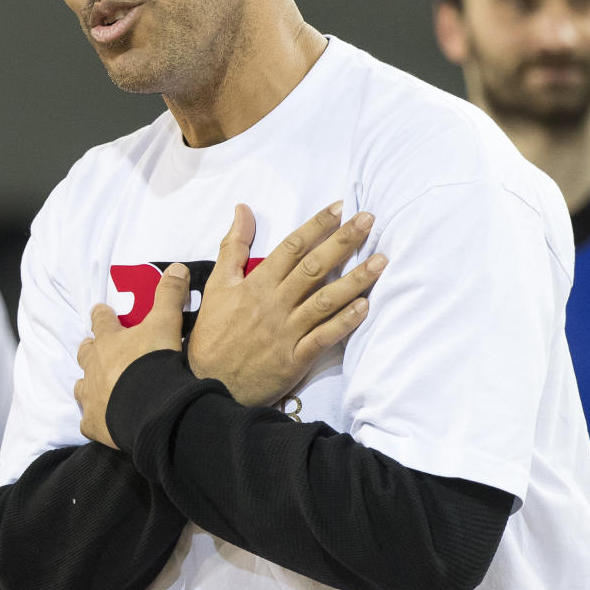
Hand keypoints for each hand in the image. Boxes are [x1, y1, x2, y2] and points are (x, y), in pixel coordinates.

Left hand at [74, 263, 190, 448]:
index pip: (101, 321)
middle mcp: (93, 366)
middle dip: (90, 348)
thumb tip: (177, 267)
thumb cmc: (154, 361)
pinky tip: (101, 421)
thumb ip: (170, 295)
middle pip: (86, 352)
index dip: (101, 315)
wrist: (150, 408)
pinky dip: (94, 419)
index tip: (100, 310)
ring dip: (88, 383)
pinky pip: (88, 421)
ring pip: (81, 386)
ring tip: (95, 385)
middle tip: (93, 346)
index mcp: (109, 341)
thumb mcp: (166, 322)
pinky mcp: (94, 423)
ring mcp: (91, 396)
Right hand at [187, 201, 386, 405]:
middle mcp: (274, 304)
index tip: (339, 207)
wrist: (209, 382)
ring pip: (324, 300)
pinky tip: (365, 307)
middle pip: (313, 267)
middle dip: (342, 241)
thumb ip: (232, 246)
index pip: (291, 247)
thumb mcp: (218, 284)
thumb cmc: (214, 333)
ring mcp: (286, 332)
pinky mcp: (294, 359)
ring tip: (381, 260)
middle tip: (368, 220)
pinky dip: (344, 322)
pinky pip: (323, 337)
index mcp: (256, 284)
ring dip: (354, 279)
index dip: (316, 225)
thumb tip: (242, 209)